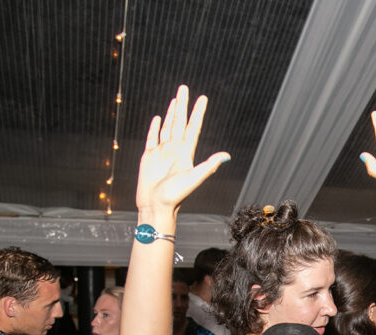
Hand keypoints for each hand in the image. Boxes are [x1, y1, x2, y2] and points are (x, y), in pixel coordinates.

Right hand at [135, 84, 229, 212]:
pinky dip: (155, 127)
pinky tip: (159, 118)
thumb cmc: (174, 196)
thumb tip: (226, 155)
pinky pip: (152, 138)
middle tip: (184, 88)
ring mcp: (162, 153)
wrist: (155, 205)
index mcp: (185, 153)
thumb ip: (208, 165)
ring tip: (175, 100)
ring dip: (171, 113)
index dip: (198, 112)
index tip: (202, 98)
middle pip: (179, 122)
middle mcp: (174, 150)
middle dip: (182, 105)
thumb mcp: (194, 179)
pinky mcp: (149, 157)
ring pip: (167, 127)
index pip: (193, 127)